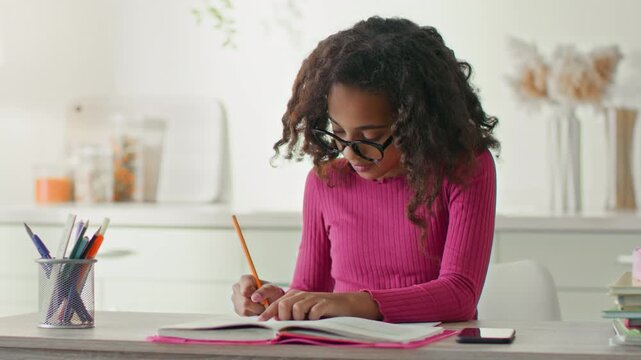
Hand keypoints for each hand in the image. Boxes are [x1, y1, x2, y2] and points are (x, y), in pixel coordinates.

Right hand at [231, 275, 284, 316]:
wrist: (271, 298)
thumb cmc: (271, 292)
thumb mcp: (272, 289)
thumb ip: (264, 291)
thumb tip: (254, 298)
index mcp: (245, 279)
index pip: (245, 290)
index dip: (254, 296)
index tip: (260, 297)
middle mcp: (237, 287)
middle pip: (244, 302)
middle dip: (257, 305)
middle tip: (264, 303)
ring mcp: (235, 298)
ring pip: (244, 309)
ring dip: (256, 310)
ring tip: (261, 305)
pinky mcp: (237, 308)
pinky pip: (244, 314)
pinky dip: (253, 313)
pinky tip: (256, 308)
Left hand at [258, 290, 381, 320]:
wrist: (346, 305)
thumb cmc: (323, 310)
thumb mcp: (305, 311)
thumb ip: (290, 313)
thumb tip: (274, 318)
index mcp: (295, 296)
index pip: (277, 303)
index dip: (268, 312)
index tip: (260, 322)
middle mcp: (302, 295)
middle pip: (284, 305)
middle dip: (285, 317)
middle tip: (294, 323)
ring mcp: (314, 297)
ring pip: (296, 308)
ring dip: (300, 319)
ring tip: (308, 321)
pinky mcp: (325, 302)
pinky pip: (313, 312)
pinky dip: (313, 318)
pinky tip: (318, 319)